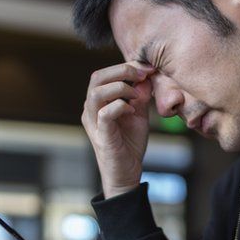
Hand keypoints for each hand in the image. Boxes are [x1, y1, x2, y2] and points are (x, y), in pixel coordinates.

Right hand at [80, 62, 155, 198]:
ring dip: (120, 87)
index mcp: (98, 102)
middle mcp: (91, 109)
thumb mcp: (139, 114)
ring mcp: (93, 122)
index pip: (105, 74)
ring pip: (96, 93)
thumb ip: (141, 96)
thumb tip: (146, 76)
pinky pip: (105, 114)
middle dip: (122, 70)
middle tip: (142, 74)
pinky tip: (132, 110)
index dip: (126, 66)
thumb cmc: (130, 143)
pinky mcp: (101, 135)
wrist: (127, 172)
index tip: (148, 69)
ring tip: (136, 95)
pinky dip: (120, 106)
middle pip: (97, 77)